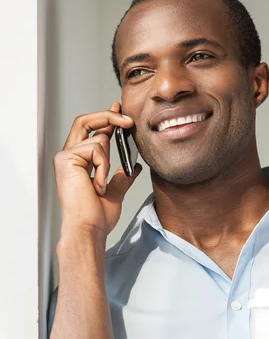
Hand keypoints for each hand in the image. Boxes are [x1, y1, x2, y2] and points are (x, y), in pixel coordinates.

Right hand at [54, 102, 141, 236]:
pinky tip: (97, 185)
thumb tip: (134, 167)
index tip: (119, 110)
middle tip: (128, 121)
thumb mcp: (115, 192)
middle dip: (108, 116)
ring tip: (100, 186)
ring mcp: (65, 157)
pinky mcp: (66, 159)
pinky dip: (103, 168)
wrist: (88, 228)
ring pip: (99, 139)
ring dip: (107, 162)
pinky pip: (96, 149)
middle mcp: (68, 157)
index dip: (105, 118)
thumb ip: (122, 177)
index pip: (90, 131)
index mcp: (78, 163)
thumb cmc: (96, 217)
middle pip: (86, 120)